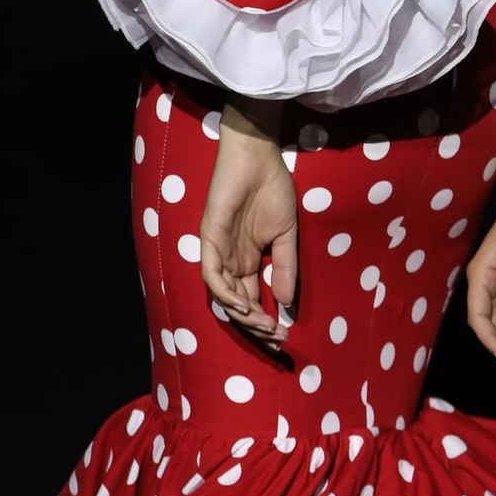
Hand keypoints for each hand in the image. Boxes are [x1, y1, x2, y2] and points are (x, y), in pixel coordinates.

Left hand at [199, 101, 296, 348]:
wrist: (259, 158)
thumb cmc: (272, 189)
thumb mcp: (286, 235)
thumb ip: (285, 268)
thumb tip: (286, 303)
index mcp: (248, 261)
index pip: (252, 300)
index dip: (264, 320)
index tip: (283, 335)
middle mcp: (231, 261)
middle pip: (238, 304)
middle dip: (256, 325)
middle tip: (276, 337)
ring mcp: (218, 251)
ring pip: (224, 295)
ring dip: (243, 315)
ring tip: (265, 326)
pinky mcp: (209, 239)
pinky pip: (212, 274)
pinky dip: (225, 293)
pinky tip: (244, 306)